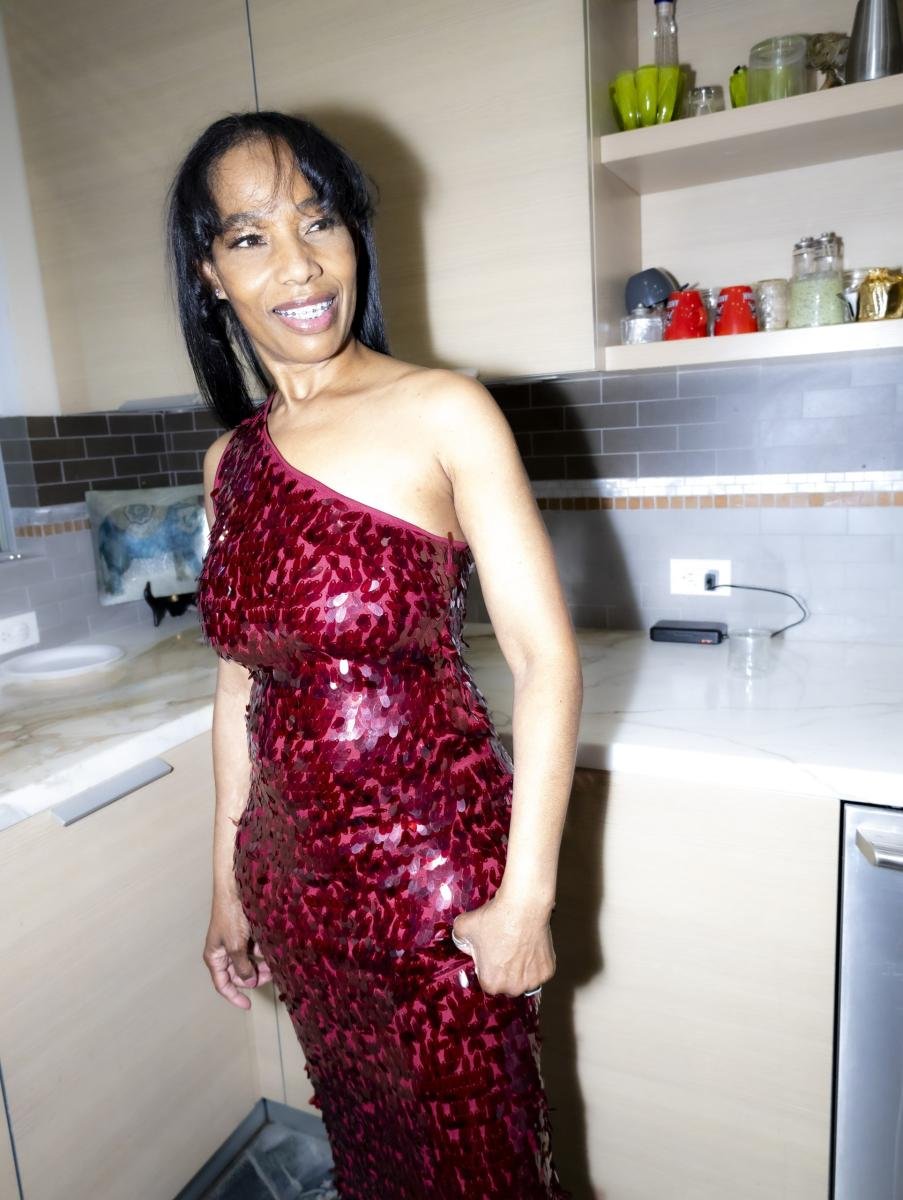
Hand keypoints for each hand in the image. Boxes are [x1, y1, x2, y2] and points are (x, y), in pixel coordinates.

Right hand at [203, 890, 272, 1009]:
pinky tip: (274, 950)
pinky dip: (262, 953)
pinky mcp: (243, 933)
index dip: (234, 997)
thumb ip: (242, 967)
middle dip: (253, 978)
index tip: (248, 1006)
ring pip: (247, 962)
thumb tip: (248, 983)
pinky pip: (252, 949)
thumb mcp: (236, 946)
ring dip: (260, 965)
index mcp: (214, 958)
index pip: (222, 985)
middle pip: (237, 974)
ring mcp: (233, 942)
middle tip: (271, 975)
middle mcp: (222, 952)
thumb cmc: (231, 917)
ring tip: (275, 964)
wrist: (235, 888)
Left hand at [451, 891, 555, 996]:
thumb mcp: (463, 927)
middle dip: (505, 970)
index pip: (487, 980)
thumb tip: (462, 943)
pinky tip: (530, 945)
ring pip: (524, 978)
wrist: (523, 906)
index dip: (487, 965)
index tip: (490, 953)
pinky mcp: (548, 970)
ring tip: (518, 946)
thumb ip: (459, 940)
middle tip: (504, 949)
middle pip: (507, 983)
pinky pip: (539, 970)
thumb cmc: (494, 918)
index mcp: (491, 984)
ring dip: (521, 968)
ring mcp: (534, 981)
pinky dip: (536, 961)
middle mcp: (513, 988)